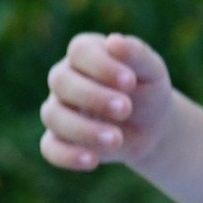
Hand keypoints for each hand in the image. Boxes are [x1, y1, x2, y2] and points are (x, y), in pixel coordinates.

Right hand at [42, 30, 175, 174]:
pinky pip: (50, 148)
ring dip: (84, 129)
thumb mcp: (152, 72)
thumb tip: (114, 42)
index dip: (101, 66)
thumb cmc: (148, 91)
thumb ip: (136, 54)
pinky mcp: (60, 139)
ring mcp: (59, 109)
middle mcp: (65, 79)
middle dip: (93, 96)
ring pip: (54, 116)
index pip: (79, 51)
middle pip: (61, 82)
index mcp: (85, 54)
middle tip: (126, 109)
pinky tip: (92, 160)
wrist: (152, 127)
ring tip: (117, 139)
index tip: (130, 82)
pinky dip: (67, 156)